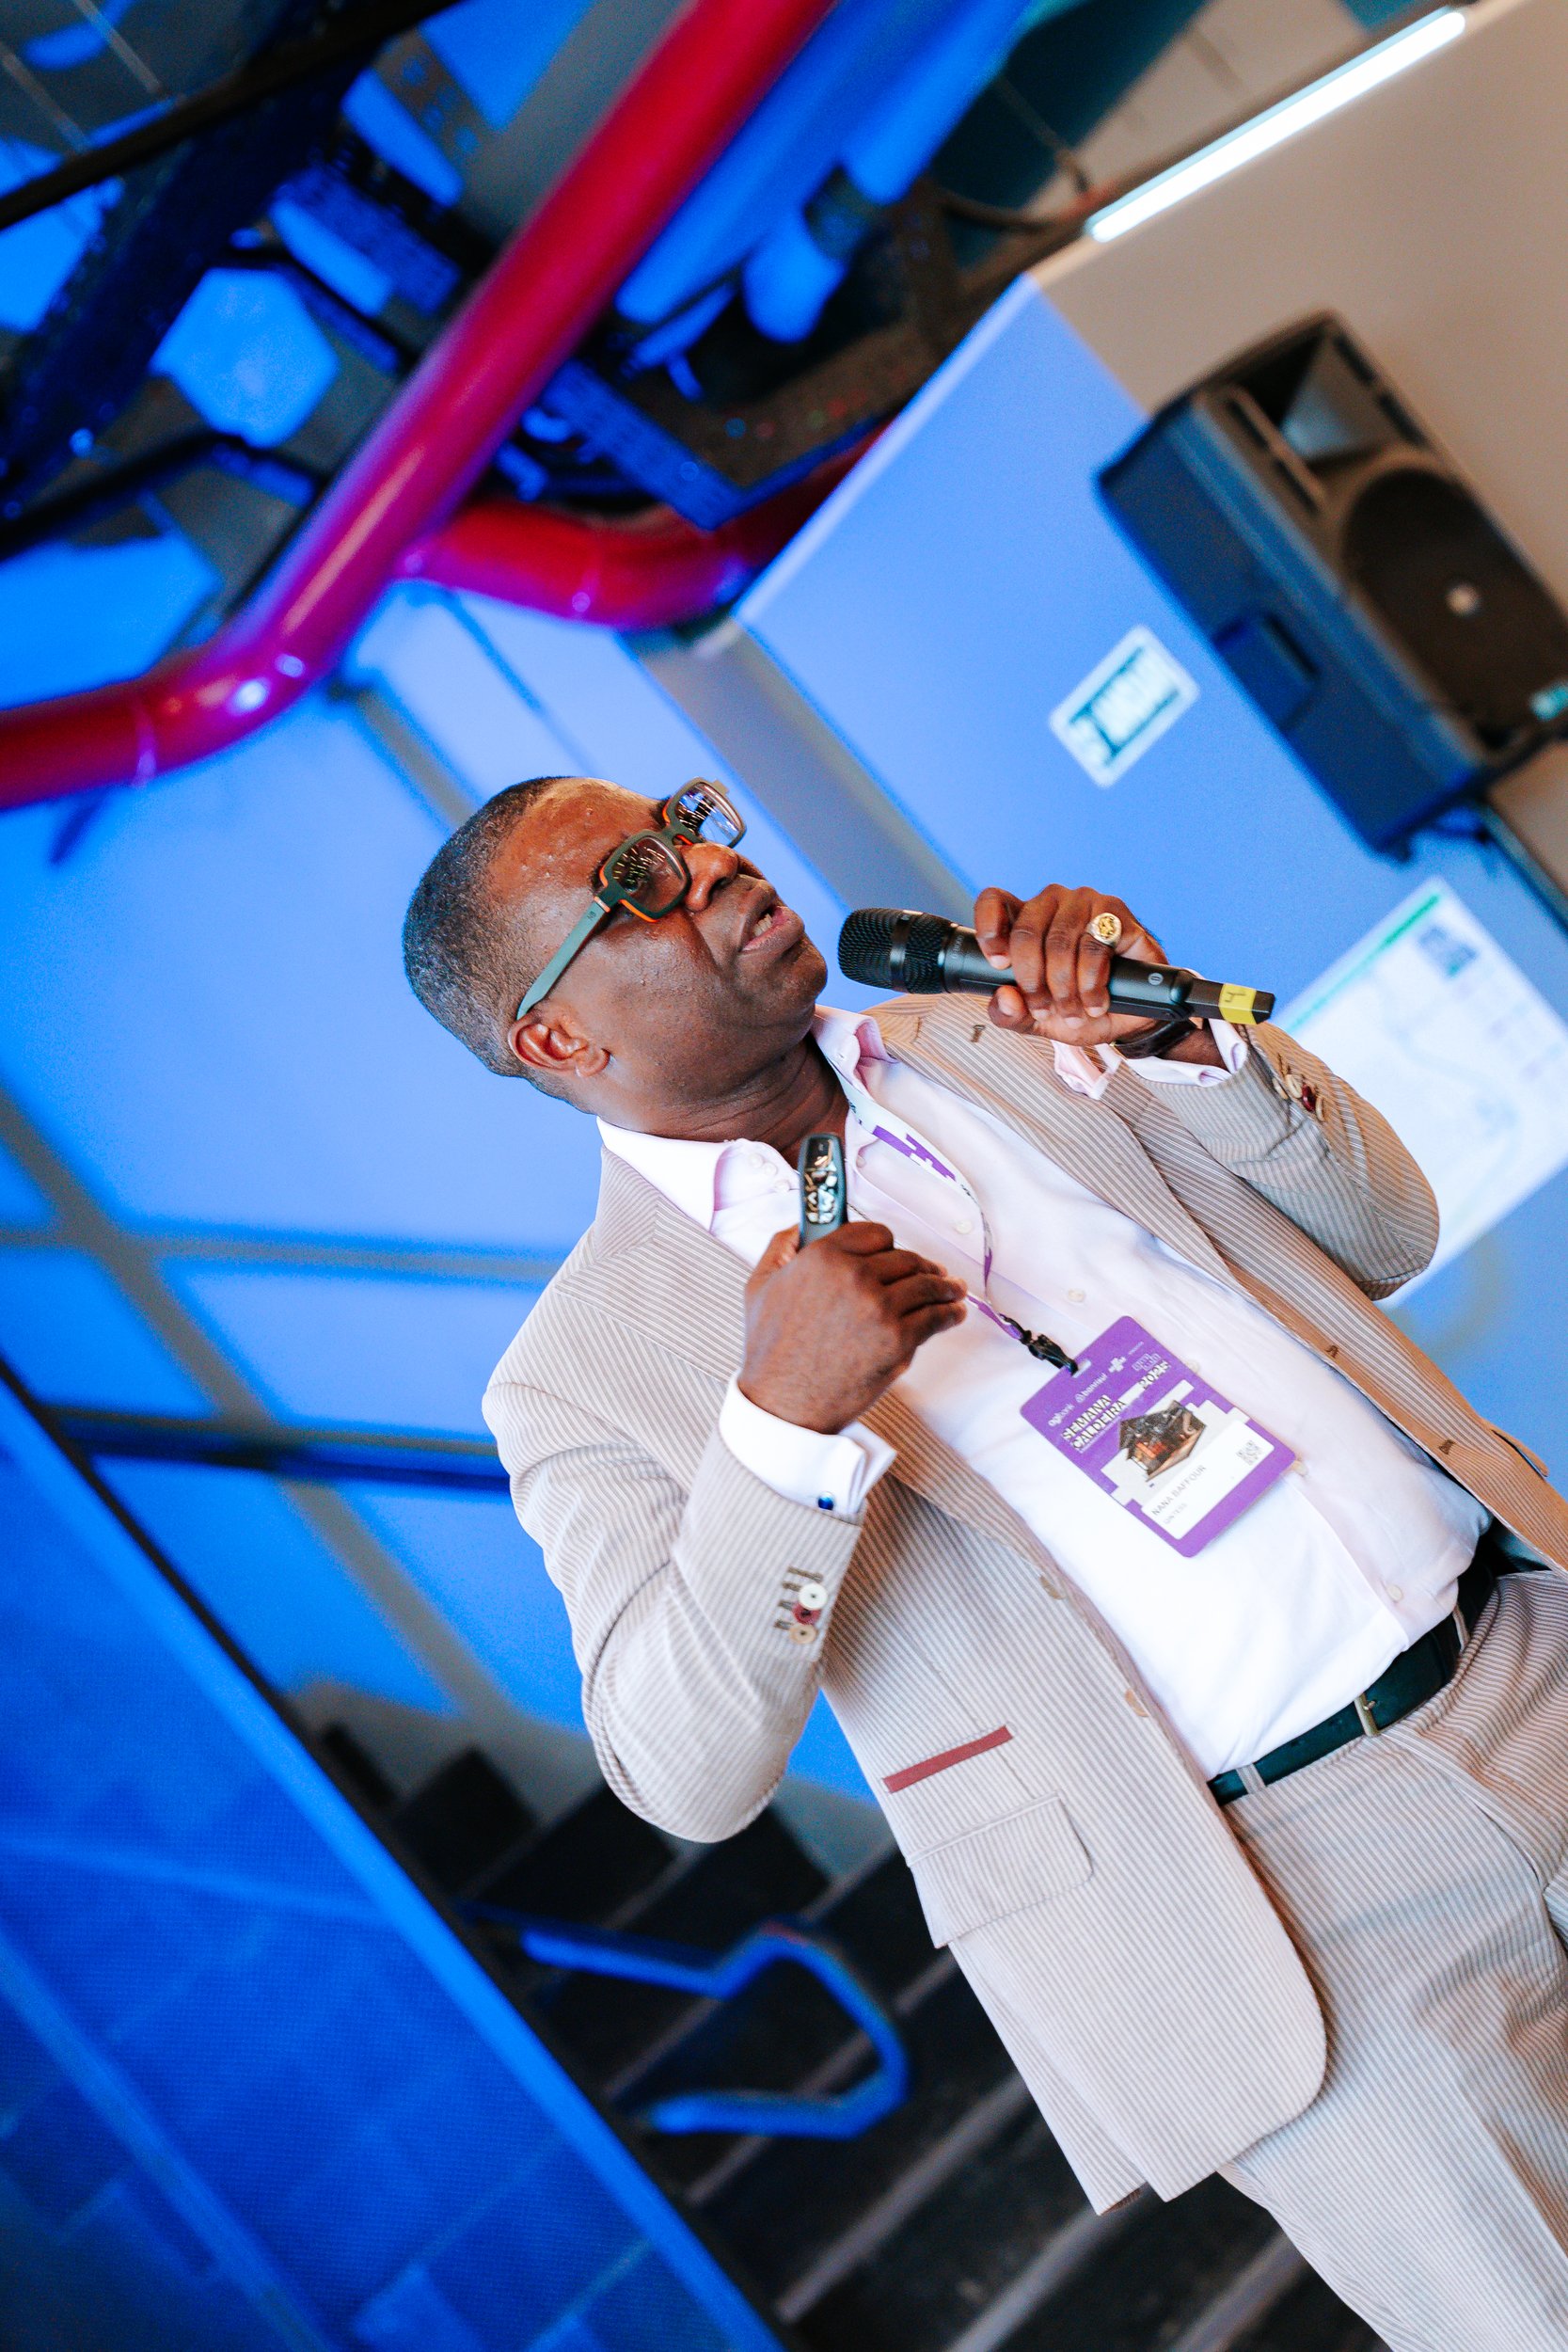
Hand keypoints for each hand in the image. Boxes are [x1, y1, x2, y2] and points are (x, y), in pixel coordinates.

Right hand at [739, 1222, 965, 1433]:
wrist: (784, 1403)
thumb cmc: (770, 1350)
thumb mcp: (760, 1285)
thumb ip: (781, 1247)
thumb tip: (803, 1224)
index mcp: (823, 1257)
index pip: (874, 1233)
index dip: (887, 1243)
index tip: (894, 1252)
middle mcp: (854, 1276)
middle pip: (905, 1258)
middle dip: (922, 1266)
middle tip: (933, 1273)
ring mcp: (880, 1308)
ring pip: (926, 1284)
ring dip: (945, 1286)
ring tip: (953, 1289)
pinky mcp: (898, 1340)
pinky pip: (935, 1318)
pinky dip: (950, 1313)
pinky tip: (954, 1312)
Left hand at [974, 882, 1175, 1051]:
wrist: (1128, 1015)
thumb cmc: (1078, 1007)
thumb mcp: (1036, 1020)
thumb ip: (1010, 1014)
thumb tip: (1004, 998)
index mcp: (1023, 918)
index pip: (993, 901)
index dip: (989, 928)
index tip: (999, 965)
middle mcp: (1051, 902)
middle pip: (1025, 933)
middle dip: (1032, 981)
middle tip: (1043, 1010)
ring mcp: (1084, 902)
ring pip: (1060, 943)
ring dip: (1064, 987)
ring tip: (1073, 1012)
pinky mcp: (1116, 913)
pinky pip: (1094, 947)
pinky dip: (1091, 983)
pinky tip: (1095, 1002)